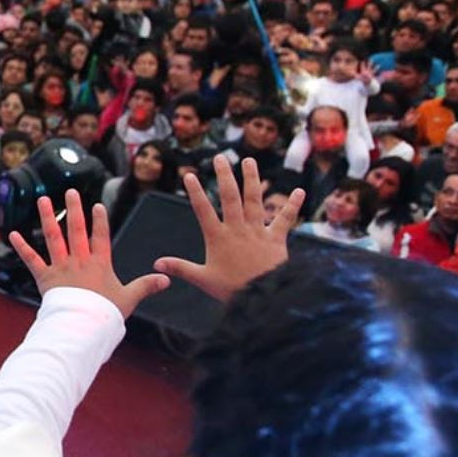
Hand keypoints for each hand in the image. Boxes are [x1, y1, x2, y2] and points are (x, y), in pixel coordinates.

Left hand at [9, 190, 168, 317]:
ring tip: (43, 200)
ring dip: (48, 218)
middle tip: (71, 191)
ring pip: (53, 238)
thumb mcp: (129, 298)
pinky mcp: (45, 278)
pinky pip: (31, 260)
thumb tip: (166, 278)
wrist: (83, 326)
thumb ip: (146, 286)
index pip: (100, 237)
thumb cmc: (106, 314)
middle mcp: (79, 261)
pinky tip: (12, 234)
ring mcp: (61, 267)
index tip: (97, 206)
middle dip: (74, 209)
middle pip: (76, 230)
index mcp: (99, 264)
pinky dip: (22, 247)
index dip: (99, 221)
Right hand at [156, 156, 301, 302]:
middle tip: (220, 158)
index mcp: (218, 238)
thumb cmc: (231, 289)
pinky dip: (292, 205)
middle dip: (224, 176)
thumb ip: (180, 268)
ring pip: (254, 200)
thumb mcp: (202, 279)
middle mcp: (238, 229)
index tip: (190, 175)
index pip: (203, 210)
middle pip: (230, 197)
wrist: (263, 298)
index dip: (195, 192)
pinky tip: (300, 192)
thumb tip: (156, 264)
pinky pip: (285, 219)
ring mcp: (258, 231)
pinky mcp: (276, 238)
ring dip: (252, 179)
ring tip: (249, 160)